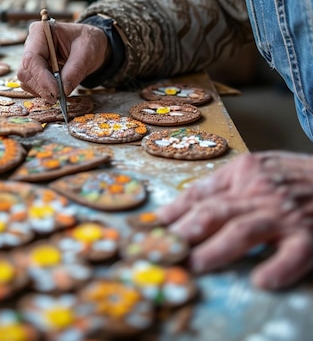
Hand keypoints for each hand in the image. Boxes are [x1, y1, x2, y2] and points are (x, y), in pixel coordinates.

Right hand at [17, 21, 109, 100]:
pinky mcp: (34, 70)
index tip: (56, 91)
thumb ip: (75, 70)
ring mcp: (31, 58)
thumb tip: (63, 91)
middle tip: (59, 97)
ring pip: (27, 81)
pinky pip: (32, 85)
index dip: (42, 77)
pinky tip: (58, 89)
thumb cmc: (87, 41)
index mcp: (40, 32)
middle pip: (26, 72)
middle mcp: (31, 44)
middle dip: (42, 87)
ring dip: (43, 91)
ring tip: (61, 92)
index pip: (32, 58)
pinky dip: (44, 91)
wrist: (89, 45)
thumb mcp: (86, 52)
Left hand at [156, 151, 312, 289]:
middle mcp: (259, 190)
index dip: (173, 212)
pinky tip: (261, 281)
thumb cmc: (294, 175)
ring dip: (216, 250)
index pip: (200, 193)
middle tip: (162, 253)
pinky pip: (292, 254)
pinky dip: (277, 268)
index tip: (152, 229)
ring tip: (194, 266)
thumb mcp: (258, 167)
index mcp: (243, 171)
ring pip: (243, 231)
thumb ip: (225, 183)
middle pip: (214, 212)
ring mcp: (284, 214)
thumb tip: (185, 205)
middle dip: (184, 234)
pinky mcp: (310, 235)